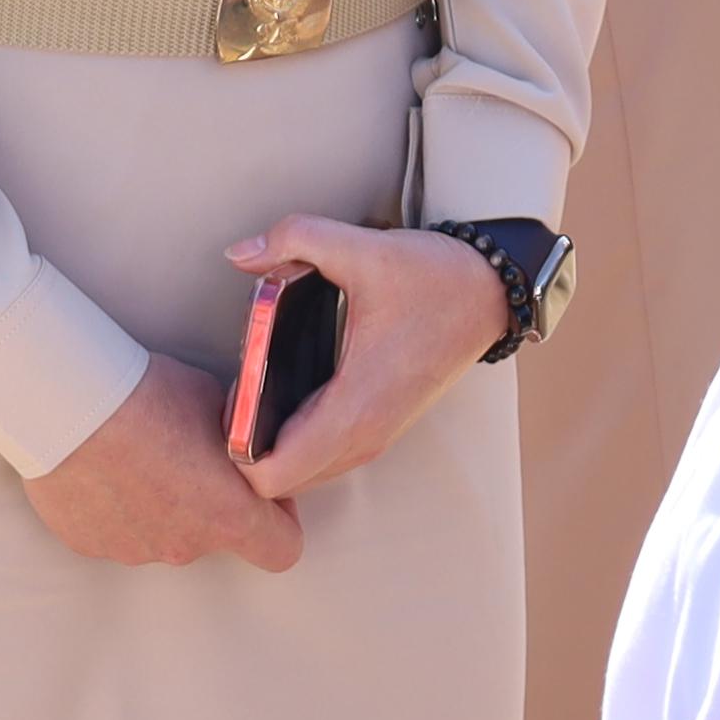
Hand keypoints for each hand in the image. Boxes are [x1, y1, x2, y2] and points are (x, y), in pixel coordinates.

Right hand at [24, 356, 301, 573]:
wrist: (66, 406)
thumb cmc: (146, 398)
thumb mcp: (216, 402)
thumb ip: (237, 437)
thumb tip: (237, 441)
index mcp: (226, 516)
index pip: (281, 550)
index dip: (278, 519)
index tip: (257, 487)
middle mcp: (183, 546)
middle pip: (214, 535)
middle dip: (209, 501)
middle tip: (187, 453)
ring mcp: (132, 550)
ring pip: (163, 532)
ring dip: (161, 504)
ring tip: (137, 453)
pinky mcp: (89, 543)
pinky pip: (117, 529)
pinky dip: (117, 506)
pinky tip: (104, 465)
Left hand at [222, 220, 506, 503]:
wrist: (490, 294)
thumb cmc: (435, 279)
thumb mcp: (364, 248)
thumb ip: (296, 238)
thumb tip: (239, 254)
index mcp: (354, 408)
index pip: (271, 476)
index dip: (234, 448)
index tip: (229, 399)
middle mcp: (363, 437)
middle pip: (278, 481)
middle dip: (244, 444)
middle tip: (236, 386)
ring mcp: (372, 437)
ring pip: (300, 472)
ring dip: (268, 441)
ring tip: (255, 383)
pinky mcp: (377, 427)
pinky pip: (319, 454)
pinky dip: (291, 435)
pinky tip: (282, 386)